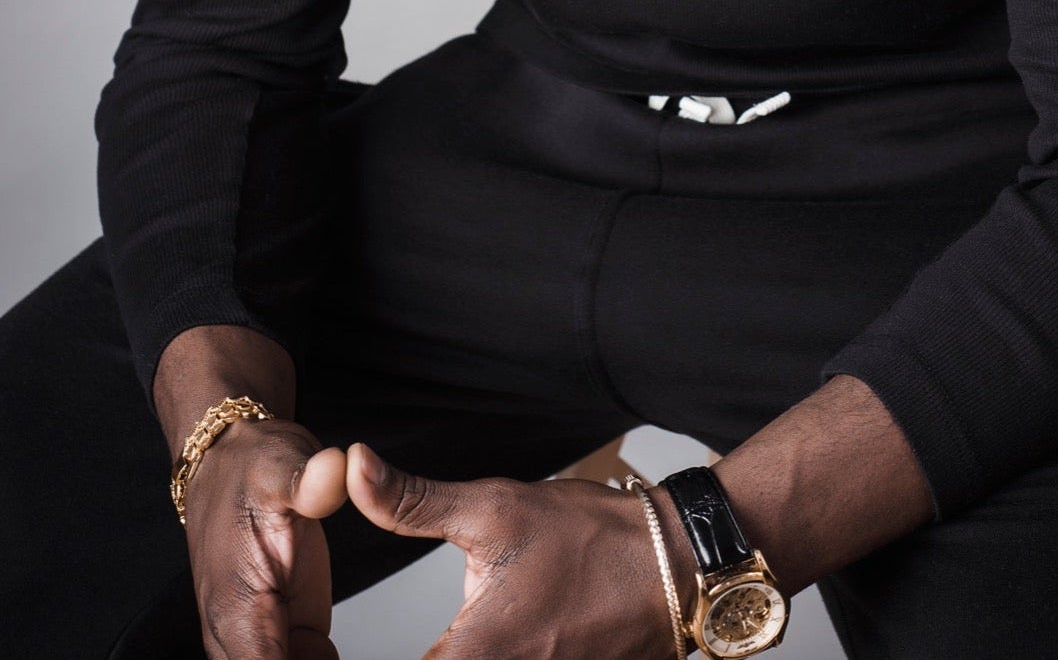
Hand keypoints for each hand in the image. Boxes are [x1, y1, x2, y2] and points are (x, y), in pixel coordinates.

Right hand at [182, 418, 347, 659]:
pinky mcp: (289, 635)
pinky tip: (341, 650)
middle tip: (338, 649)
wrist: (234, 462)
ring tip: (368, 648)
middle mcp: (241, 638)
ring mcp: (264, 641)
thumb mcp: (280, 465)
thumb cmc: (249, 467)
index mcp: (236, 612)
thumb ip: (311, 481)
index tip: (326, 655)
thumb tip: (339, 468)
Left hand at [344, 442, 692, 659]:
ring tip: (459, 629)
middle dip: (424, 654)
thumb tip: (353, 468)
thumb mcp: (494, 507)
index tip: (328, 647)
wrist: (678, 563)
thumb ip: (413, 501)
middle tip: (379, 636)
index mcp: (473, 658)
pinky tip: (490, 636)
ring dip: (451, 657)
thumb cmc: (591, 537)